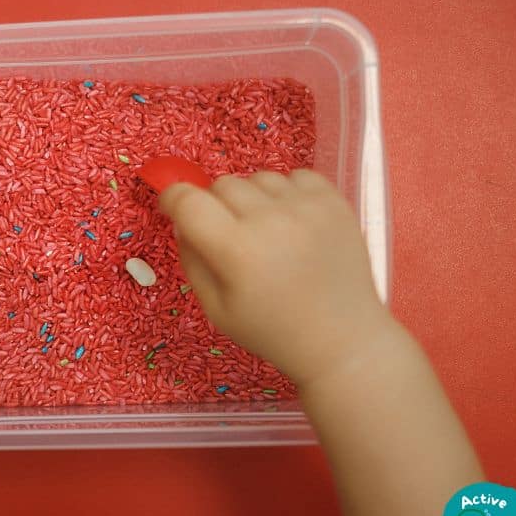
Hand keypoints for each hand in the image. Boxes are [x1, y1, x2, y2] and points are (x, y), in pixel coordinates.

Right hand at [159, 170, 392, 384]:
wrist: (342, 339)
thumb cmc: (272, 330)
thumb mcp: (216, 308)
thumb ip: (192, 260)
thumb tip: (182, 221)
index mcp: (237, 250)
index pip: (188, 200)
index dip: (173, 199)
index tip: (173, 208)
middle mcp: (272, 220)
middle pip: (223, 184)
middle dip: (215, 205)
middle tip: (230, 236)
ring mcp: (307, 207)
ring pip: (258, 178)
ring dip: (252, 199)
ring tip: (267, 232)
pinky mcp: (334, 201)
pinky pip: (295, 176)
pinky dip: (286, 193)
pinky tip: (292, 223)